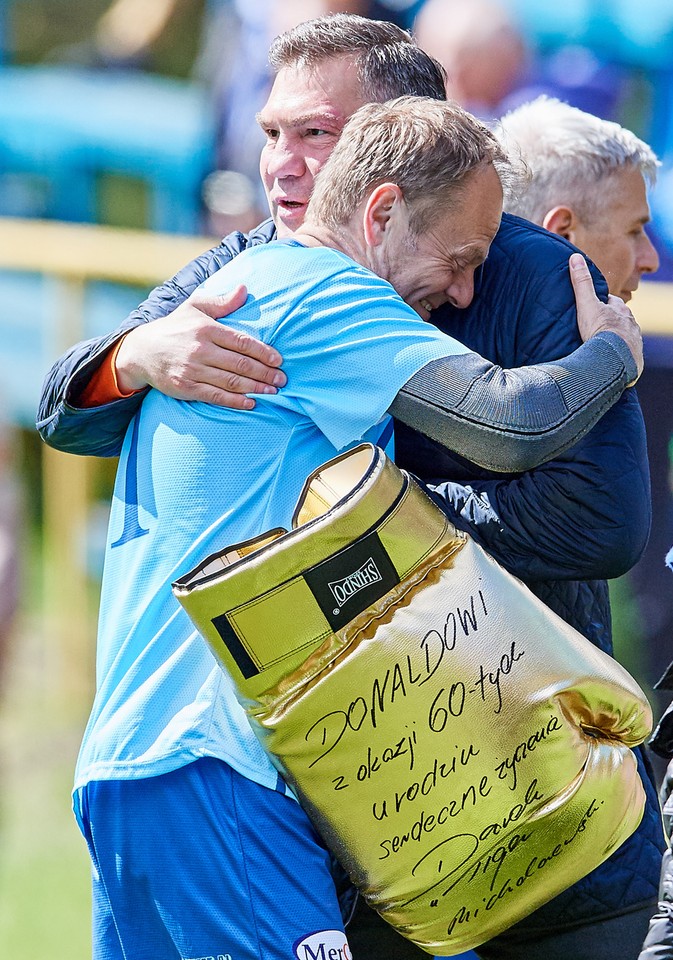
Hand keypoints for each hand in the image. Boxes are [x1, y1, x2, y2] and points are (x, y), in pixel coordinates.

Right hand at [115, 285, 285, 408]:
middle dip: (265, 373)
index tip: (279, 360)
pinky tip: (251, 402)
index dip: (263, 352)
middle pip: (240, 364)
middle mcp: (200, 349)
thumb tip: (245, 289)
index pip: (242, 342)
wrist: (141, 350)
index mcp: (206, 329)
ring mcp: (193, 370)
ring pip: (232, 381)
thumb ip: (222, 302)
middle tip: (282, 380)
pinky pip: (216, 396)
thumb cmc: (174, 327)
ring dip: (256, 388)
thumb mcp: (195, 307)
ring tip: (273, 391)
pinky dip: (235, 401)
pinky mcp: (186, 388)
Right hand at [570, 253, 642, 382]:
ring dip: (615, 339)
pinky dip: (618, 355)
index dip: (602, 304)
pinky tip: (609, 360)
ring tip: (601, 346)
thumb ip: (581, 283)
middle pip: (620, 319)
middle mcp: (630, 324)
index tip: (593, 308)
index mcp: (620, 310)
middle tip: (596, 327)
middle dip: (611, 321)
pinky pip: (625, 354)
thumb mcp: (586, 305)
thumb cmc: (600, 331)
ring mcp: (633, 341)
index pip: (611, 302)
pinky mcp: (633, 358)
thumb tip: (575, 257)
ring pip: (624, 336)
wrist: (613, 360)